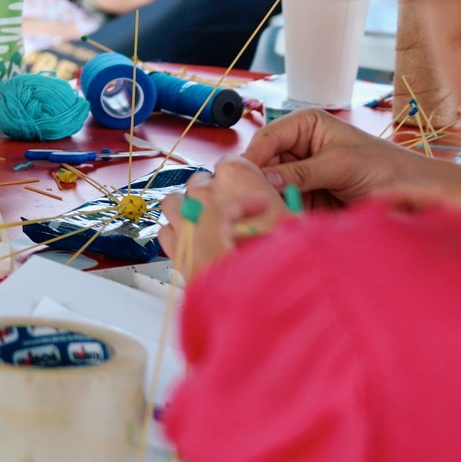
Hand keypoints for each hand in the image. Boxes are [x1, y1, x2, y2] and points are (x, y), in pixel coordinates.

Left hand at [167, 159, 288, 279]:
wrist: (265, 298)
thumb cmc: (284, 259)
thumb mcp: (294, 223)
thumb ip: (281, 207)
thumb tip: (277, 205)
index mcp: (236, 177)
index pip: (229, 163)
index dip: (240, 179)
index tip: (251, 195)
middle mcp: (206, 193)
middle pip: (199, 182)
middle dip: (213, 192)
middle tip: (231, 210)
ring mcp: (186, 220)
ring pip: (175, 202)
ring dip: (188, 208)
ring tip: (206, 221)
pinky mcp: (177, 250)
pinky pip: (166, 231)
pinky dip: (177, 232)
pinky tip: (194, 241)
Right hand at [244, 109, 460, 205]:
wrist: (417, 195)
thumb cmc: (387, 168)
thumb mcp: (341, 165)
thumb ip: (300, 172)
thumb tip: (262, 180)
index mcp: (305, 125)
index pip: (267, 139)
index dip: (252, 159)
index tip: (239, 180)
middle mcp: (299, 147)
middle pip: (264, 164)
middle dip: (259, 183)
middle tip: (250, 203)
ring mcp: (302, 174)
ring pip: (271, 187)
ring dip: (269, 201)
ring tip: (264, 216)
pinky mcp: (307, 198)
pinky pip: (284, 204)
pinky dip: (281, 213)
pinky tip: (278, 222)